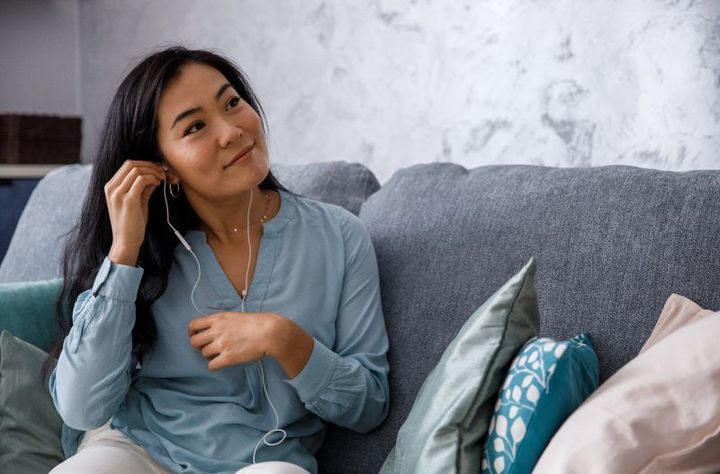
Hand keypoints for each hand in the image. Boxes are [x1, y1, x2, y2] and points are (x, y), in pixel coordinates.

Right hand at [104, 159, 165, 263]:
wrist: (125, 241)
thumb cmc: (132, 223)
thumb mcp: (137, 201)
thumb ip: (143, 187)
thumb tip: (155, 175)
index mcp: (111, 187)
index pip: (127, 165)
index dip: (145, 164)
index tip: (157, 169)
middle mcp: (111, 188)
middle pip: (131, 164)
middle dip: (150, 165)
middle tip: (162, 171)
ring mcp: (118, 193)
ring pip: (137, 170)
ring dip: (153, 171)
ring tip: (162, 178)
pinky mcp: (128, 200)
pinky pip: (141, 180)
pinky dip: (153, 178)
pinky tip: (158, 184)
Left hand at [188, 311, 313, 376]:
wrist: (270, 332)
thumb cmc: (258, 323)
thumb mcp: (236, 316)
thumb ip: (223, 322)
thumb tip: (215, 329)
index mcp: (218, 318)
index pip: (193, 325)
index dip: (192, 332)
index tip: (196, 336)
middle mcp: (217, 331)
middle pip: (194, 341)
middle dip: (198, 346)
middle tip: (207, 347)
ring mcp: (221, 344)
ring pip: (203, 354)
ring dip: (209, 355)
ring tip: (219, 355)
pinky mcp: (227, 358)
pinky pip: (211, 366)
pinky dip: (214, 366)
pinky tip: (221, 363)